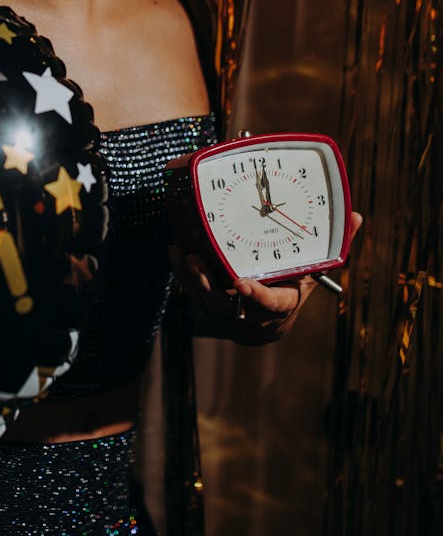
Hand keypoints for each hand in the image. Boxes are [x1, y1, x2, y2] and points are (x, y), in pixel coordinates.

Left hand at [172, 211, 362, 344]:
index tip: (241, 284)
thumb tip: (358, 216)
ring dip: (191, 281)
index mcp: (282, 304)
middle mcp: (254, 315)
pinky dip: (184, 276)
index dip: (257, 297)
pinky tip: (176, 252)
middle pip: (227, 309)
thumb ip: (334, 244)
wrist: (271, 319)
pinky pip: (195, 296)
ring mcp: (230, 314)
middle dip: (209, 288)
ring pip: (206, 304)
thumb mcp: (315, 267)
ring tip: (182, 253)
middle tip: (196, 261)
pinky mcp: (211, 308)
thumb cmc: (293, 284)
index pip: (271, 306)